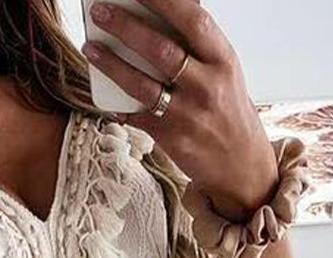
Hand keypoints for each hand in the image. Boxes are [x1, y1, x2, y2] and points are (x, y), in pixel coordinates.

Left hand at [82, 0, 278, 221]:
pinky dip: (118, 104)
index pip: (193, 19)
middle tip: (101, 11)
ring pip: (142, 84)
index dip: (163, 0)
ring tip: (92, 47)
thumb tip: (157, 18)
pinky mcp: (172, 139)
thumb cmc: (227, 112)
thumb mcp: (223, 73)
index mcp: (223, 60)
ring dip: (112, 64)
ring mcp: (188, 114)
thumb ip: (197, 48)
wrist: (241, 165)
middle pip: (161, 49)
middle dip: (126, 27)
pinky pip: (137, 116)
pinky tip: (105, 94)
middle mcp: (207, 85)